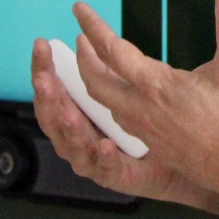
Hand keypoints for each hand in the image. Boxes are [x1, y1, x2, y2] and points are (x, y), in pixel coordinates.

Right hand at [32, 36, 201, 204]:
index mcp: (80, 113)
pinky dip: (103, 158)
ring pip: (72, 146)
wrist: (179, 164)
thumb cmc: (150, 129)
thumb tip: (90, 40)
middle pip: (54, 116)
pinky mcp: (118, 178)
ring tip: (67, 112)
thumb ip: (110, 72)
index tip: (40, 45)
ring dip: (69, 128)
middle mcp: (82, 137)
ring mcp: (96, 160)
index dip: (44, 68)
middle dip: (46, 95)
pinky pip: (106, 170)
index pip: (54, 90)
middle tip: (43, 76)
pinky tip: (105, 145)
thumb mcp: (129, 93)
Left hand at [71, 0, 218, 204]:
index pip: (113, 50)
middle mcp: (142, 109)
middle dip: (84, 58)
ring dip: (95, 82)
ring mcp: (146, 130)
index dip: (93, 26)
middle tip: (81, 39)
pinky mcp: (155, 146)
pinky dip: (112, 104)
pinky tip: (123, 102)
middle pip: (96, 82)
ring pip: (106, 104)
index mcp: (156, 85)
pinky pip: (121, 122)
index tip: (79, 9)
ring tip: (96, 66)